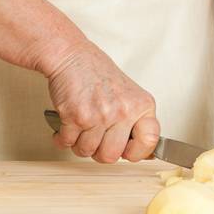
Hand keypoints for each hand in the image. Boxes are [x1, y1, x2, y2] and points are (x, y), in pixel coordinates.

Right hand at [44, 42, 160, 164]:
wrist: (72, 57)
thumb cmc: (98, 75)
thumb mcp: (129, 95)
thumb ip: (135, 121)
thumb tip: (145, 153)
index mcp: (141, 105)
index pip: (150, 140)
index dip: (137, 152)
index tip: (128, 152)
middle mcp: (123, 111)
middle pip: (111, 156)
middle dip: (99, 152)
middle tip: (96, 140)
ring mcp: (100, 115)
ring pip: (87, 151)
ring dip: (79, 144)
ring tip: (81, 128)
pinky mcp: (77, 116)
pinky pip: (67, 143)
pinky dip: (63, 138)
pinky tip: (67, 126)